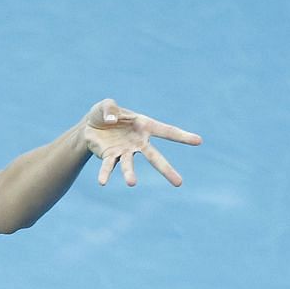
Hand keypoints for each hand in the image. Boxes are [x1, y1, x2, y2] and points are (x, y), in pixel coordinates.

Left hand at [84, 99, 201, 187]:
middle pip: (155, 158)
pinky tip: (102, 183)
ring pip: (129, 165)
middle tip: (179, 184)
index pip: (167, 131)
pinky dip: (105, 173)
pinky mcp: (109, 157)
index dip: (182, 136)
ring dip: (130, 174)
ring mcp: (124, 152)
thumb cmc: (105, 113)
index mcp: (144, 126)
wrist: (90, 127)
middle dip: (167, 170)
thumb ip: (110, 108)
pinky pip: (108, 166)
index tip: (199, 141)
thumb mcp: (106, 105)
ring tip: (132, 183)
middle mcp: (138, 142)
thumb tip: (111, 120)